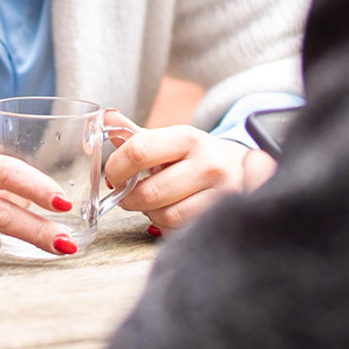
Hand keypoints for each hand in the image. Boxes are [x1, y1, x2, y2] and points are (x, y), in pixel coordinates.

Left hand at [102, 115, 277, 233]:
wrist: (244, 169)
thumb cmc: (196, 157)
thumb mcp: (170, 141)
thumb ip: (135, 134)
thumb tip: (105, 116)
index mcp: (188, 137)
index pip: (138, 150)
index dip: (116, 168)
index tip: (113, 176)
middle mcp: (209, 164)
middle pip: (149, 192)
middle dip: (130, 199)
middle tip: (129, 196)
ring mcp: (222, 193)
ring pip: (166, 217)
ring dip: (152, 215)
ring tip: (157, 204)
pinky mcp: (226, 217)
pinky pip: (182, 232)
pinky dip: (170, 228)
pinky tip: (175, 213)